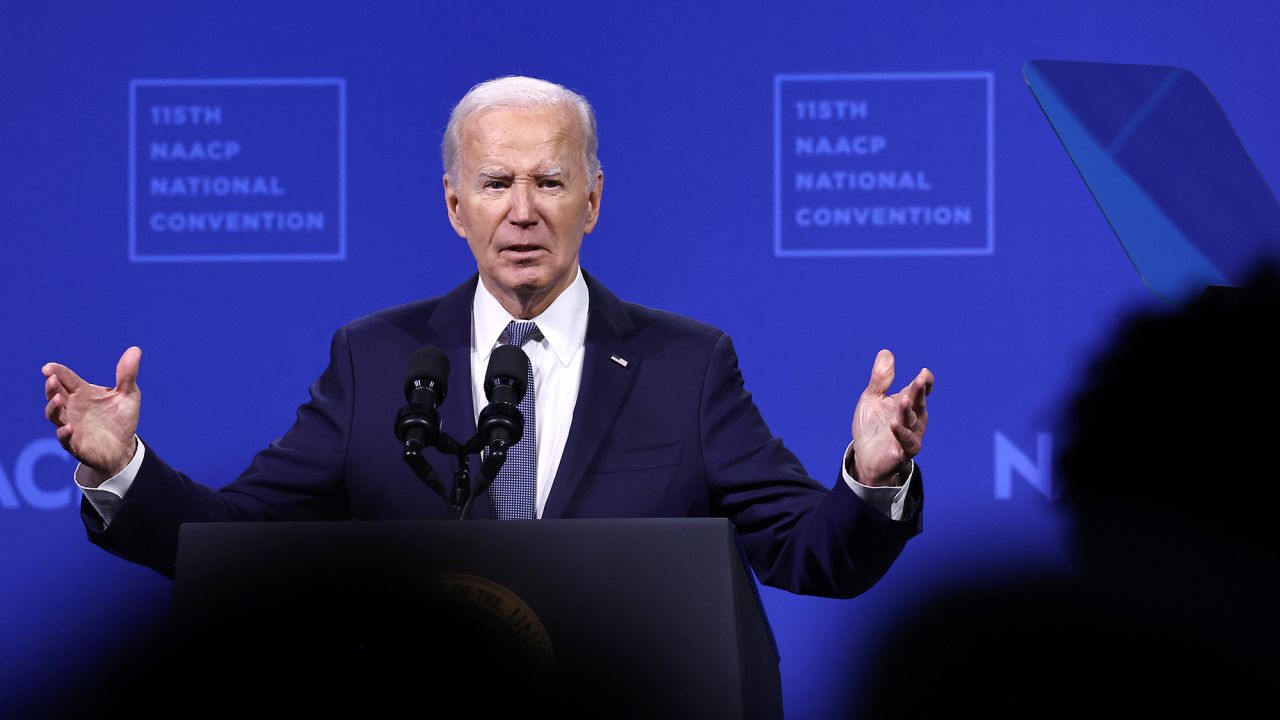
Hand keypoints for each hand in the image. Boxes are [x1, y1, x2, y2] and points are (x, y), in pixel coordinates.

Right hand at [42, 347, 141, 484]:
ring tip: (58, 400)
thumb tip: (135, 349)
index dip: (57, 372)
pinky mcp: (75, 444)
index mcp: (83, 393)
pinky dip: (64, 433)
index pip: (67, 379)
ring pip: (55, 415)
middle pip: (55, 395)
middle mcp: (72, 408)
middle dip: (52, 387)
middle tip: (52, 379)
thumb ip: (127, 374)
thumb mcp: (128, 395)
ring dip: (54, 408)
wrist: (124, 447)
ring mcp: (71, 425)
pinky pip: (65, 439)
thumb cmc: (121, 419)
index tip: (49, 367)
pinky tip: (68, 428)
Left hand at [849, 349, 932, 486]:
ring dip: (908, 410)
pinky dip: (901, 433)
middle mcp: (914, 417)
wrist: (865, 456)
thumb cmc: (872, 426)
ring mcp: (910, 434)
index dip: (925, 382)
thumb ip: (880, 379)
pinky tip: (894, 424)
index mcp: (908, 402)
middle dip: (919, 392)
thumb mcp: (872, 399)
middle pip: (919, 402)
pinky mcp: (903, 451)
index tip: (924, 373)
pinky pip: (906, 442)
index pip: (922, 390)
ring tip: (903, 399)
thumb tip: (886, 352)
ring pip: (912, 421)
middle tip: (920, 380)